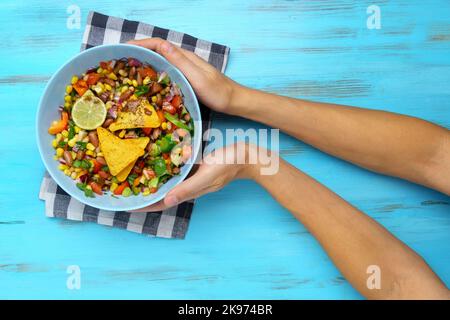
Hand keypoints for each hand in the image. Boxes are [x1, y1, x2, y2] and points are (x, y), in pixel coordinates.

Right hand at [128, 38, 240, 114]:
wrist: (233, 101)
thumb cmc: (218, 92)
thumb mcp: (198, 78)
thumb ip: (180, 62)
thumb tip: (161, 44)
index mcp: (184, 57)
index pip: (157, 44)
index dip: (139, 44)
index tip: (122, 50)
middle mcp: (182, 60)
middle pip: (156, 51)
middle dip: (138, 53)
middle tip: (120, 62)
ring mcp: (184, 69)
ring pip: (160, 61)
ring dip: (144, 63)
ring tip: (127, 72)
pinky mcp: (185, 79)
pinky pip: (165, 72)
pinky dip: (153, 74)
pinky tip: (147, 84)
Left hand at [134, 143, 257, 211]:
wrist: (245, 156)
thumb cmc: (228, 165)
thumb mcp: (207, 176)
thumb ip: (188, 188)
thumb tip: (167, 200)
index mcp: (190, 191)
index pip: (162, 203)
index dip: (144, 206)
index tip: (126, 206)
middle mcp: (187, 186)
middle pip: (162, 194)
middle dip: (144, 195)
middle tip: (124, 192)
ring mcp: (190, 176)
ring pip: (167, 182)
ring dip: (152, 182)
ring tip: (134, 177)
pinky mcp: (193, 166)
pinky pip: (175, 170)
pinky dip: (164, 168)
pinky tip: (155, 159)